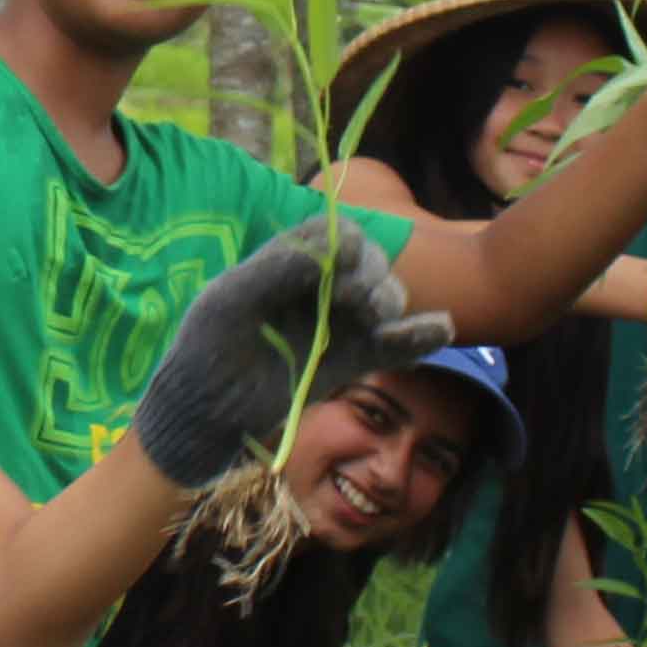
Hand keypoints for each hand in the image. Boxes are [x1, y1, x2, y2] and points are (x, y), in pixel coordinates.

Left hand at [126, 220, 442, 488]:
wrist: (207, 412)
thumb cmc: (206, 349)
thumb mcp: (231, 302)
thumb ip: (276, 269)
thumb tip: (336, 245)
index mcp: (287, 263)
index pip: (333, 234)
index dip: (348, 241)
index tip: (347, 261)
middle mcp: (318, 289)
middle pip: (369, 263)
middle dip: (374, 274)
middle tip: (360, 301)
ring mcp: (338, 325)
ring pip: (385, 300)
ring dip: (392, 301)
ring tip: (376, 320)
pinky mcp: (351, 362)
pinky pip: (393, 346)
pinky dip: (418, 337)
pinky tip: (439, 328)